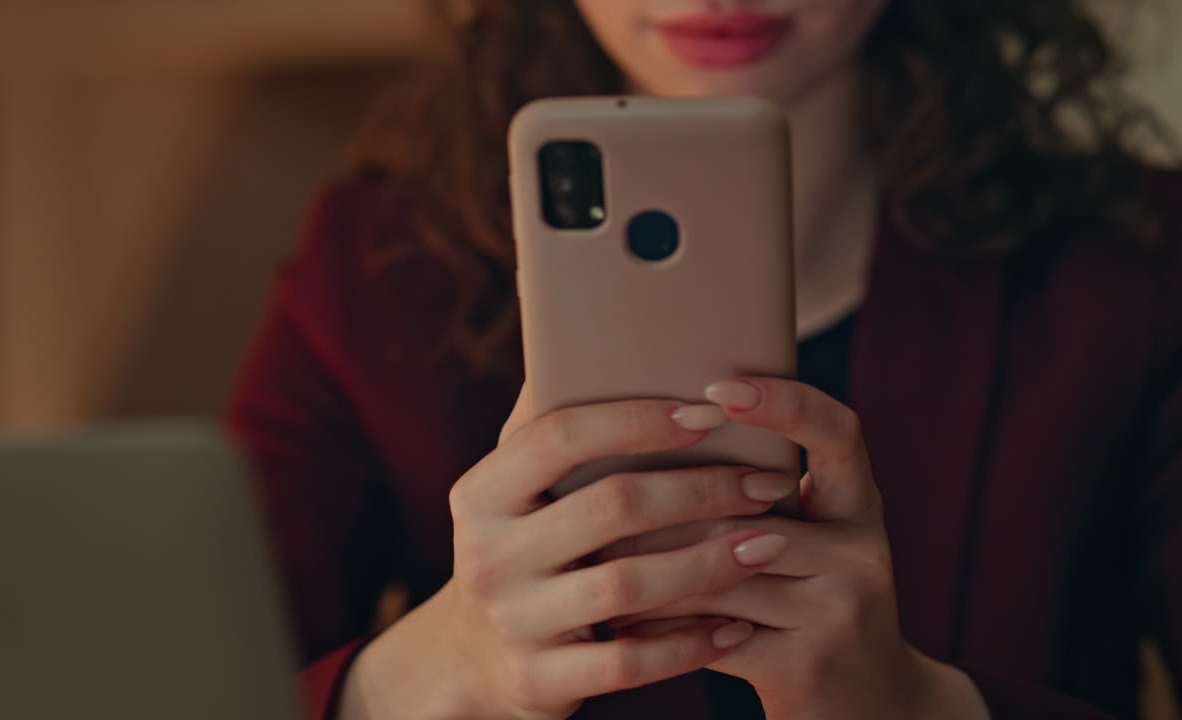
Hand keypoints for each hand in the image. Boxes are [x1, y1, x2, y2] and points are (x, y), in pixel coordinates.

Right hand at [340, 388, 797, 719]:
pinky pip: (631, 663)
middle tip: (766, 482)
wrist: (474, 659)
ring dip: (710, 562)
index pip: (561, 435)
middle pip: (611, 506)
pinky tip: (736, 624)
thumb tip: (597, 334)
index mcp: (481, 492)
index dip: (639, 419)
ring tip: (768, 542)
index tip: (710, 412)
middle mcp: (487, 554)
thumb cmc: (521, 546)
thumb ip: (548, 423)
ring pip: (629, 584)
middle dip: (701, 488)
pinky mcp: (538, 680)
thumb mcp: (514, 489)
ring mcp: (512, 621)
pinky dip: (691, 643)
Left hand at [604, 377, 989, 719]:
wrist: (868, 705)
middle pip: (747, 508)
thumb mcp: (807, 540)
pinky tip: (620, 620)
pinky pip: (712, 633)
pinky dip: (661, 627)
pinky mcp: (807, 664)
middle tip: (593, 484)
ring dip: (646, 565)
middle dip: (662, 503)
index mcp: (858, 504)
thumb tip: (650, 426)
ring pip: (719, 570)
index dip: (785, 403)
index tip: (719, 386)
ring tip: (590, 552)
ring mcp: (840, 609)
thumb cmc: (806, 603)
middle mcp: (863, 550)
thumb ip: (755, 495)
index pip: (837, 433)